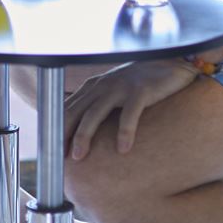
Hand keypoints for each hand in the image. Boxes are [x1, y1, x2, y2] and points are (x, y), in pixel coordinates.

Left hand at [63, 58, 197, 158]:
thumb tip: (81, 133)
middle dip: (64, 134)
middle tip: (60, 157)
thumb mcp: (113, 92)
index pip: (67, 109)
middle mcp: (102, 86)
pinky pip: (129, 113)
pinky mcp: (141, 90)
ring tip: (79, 156)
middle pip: (75, 111)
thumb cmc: (139, 84)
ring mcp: (120, 87)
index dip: (57, 130)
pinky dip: (124, 132)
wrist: (170, 65)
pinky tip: (123, 149)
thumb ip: (97, 107)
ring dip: (84, 135)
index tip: (52, 150)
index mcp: (93, 87)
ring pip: (95, 113)